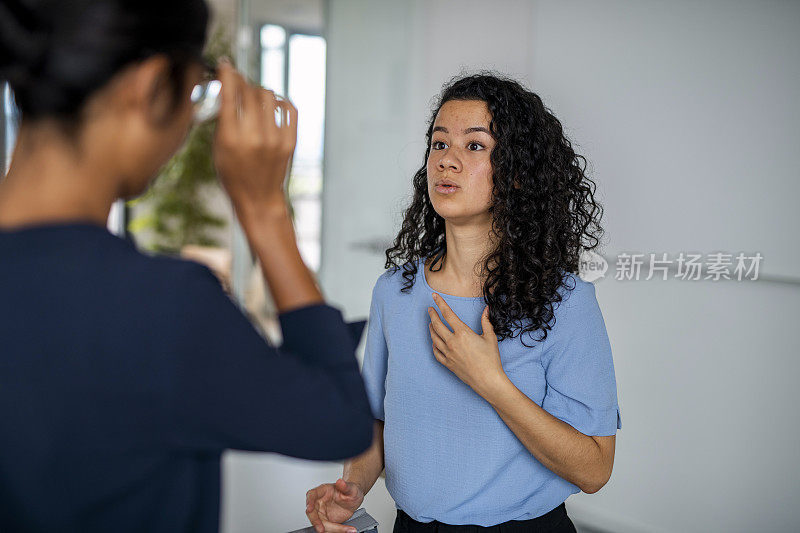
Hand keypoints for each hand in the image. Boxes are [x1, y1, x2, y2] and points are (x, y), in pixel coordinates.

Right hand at [212, 58, 297, 219]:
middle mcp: (254, 136)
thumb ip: (222, 120)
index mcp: (230, 138)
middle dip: (242, 82)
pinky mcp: (290, 141)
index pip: (229, 94)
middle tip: (239, 82)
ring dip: (259, 90)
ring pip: (269, 95)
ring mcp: (274, 139)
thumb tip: (228, 88)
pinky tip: (273, 104)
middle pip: (249, 92)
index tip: (225, 64)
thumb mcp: (218, 148)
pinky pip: (289, 107)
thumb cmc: (233, 174)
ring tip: (254, 96)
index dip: (227, 74)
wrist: (258, 197)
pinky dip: (280, 101)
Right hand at [305, 478, 363, 532]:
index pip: (312, 494)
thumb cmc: (351, 491)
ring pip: (320, 523)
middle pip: (312, 513)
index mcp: (323, 491)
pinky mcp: (327, 521)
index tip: (309, 509)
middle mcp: (320, 502)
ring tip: (345, 529)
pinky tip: (346, 529)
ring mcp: (322, 512)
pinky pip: (328, 528)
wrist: (355, 500)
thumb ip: (345, 486)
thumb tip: (340, 481)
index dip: (309, 502)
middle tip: (322, 529)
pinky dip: (336, 530)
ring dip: (330, 529)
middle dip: (316, 522)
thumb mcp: (351, 488)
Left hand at [428, 293, 508, 398]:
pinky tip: (434, 341)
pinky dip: (433, 344)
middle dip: (432, 315)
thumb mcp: (490, 338)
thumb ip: (486, 322)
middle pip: (437, 325)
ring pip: (434, 338)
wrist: (487, 380)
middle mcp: (452, 342)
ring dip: (431, 329)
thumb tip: (486, 309)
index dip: (440, 303)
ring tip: (431, 323)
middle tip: (430, 309)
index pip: (448, 314)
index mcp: (463, 333)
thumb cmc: (491, 359)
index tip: (434, 296)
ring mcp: (448, 353)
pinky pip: (436, 352)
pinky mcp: (447, 363)